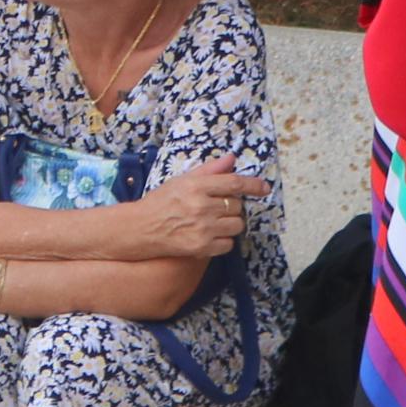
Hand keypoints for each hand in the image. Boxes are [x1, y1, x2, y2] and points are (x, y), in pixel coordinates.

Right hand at [127, 158, 261, 259]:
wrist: (141, 229)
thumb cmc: (161, 202)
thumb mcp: (181, 180)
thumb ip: (209, 170)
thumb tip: (232, 158)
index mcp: (196, 186)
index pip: (234, 184)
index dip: (253, 185)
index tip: (264, 187)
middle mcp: (201, 207)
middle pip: (237, 206)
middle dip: (232, 206)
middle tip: (216, 206)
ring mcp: (203, 229)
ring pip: (237, 225)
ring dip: (230, 223)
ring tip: (213, 221)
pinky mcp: (202, 247)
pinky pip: (229, 244)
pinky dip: (223, 240)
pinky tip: (209, 235)